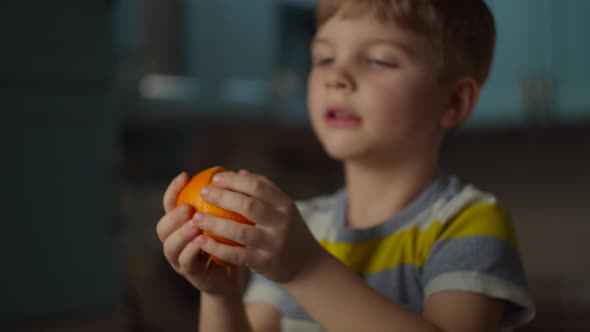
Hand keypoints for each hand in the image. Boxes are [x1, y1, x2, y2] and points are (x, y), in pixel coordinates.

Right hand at [156, 172, 244, 295]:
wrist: (231, 274)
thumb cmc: (228, 241)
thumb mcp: (228, 219)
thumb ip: (227, 200)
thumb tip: (239, 172)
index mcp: (180, 224)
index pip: (170, 204)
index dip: (173, 190)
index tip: (185, 176)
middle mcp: (175, 241)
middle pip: (162, 227)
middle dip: (173, 216)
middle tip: (189, 207)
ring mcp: (179, 259)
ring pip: (170, 246)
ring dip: (181, 234)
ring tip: (195, 224)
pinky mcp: (190, 274)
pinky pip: (186, 262)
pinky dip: (192, 251)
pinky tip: (202, 242)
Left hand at [191, 170, 324, 282]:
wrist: (305, 263)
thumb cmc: (286, 229)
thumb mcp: (282, 208)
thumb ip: (263, 189)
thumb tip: (239, 173)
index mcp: (284, 204)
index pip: (257, 186)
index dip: (234, 181)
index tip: (215, 178)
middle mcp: (280, 222)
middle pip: (248, 206)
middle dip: (222, 197)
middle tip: (203, 193)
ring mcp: (273, 243)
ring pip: (240, 231)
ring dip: (215, 223)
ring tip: (196, 218)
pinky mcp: (264, 262)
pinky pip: (237, 255)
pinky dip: (217, 248)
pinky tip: (201, 241)